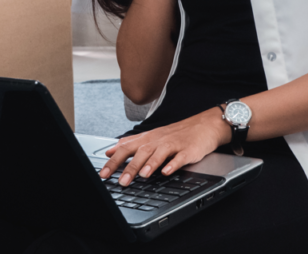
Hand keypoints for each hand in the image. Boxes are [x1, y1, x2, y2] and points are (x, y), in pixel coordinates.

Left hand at [98, 108, 228, 185]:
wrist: (204, 125)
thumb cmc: (176, 133)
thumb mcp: (151, 136)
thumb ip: (130, 144)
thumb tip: (110, 151)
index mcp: (147, 138)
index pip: (126, 148)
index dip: (114, 161)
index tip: (103, 174)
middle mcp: (158, 140)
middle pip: (141, 152)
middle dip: (129, 166)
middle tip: (121, 181)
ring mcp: (173, 144)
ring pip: (159, 153)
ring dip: (150, 164)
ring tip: (142, 175)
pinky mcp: (188, 150)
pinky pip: (180, 157)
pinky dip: (173, 164)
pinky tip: (167, 172)